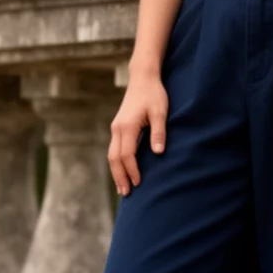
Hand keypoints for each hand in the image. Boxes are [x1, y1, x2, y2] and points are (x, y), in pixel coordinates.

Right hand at [108, 71, 168, 195]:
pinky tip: (122, 171)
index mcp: (127, 126)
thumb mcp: (160, 112)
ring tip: (122, 188)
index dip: (132, 170)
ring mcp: (115, 128)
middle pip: (114, 158)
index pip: (127, 154)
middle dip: (120, 177)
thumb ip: (159, 132)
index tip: (138, 183)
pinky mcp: (118, 126)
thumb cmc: (154, 94)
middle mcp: (117, 129)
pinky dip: (116, 163)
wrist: (143, 78)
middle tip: (126, 193)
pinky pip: (114, 149)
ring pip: (112, 155)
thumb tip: (158, 152)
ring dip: (116, 172)